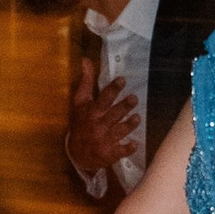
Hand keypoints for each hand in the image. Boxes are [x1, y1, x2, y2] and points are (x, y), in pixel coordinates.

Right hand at [67, 54, 140, 183]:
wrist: (76, 152)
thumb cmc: (82, 122)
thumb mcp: (81, 102)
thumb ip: (86, 81)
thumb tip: (86, 60)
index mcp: (92, 112)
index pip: (103, 99)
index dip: (112, 89)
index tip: (122, 80)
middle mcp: (98, 125)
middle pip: (113, 114)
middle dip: (124, 106)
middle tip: (134, 98)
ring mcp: (104, 140)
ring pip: (118, 131)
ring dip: (129, 125)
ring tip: (137, 118)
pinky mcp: (109, 154)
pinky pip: (120, 151)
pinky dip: (128, 148)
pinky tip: (135, 144)